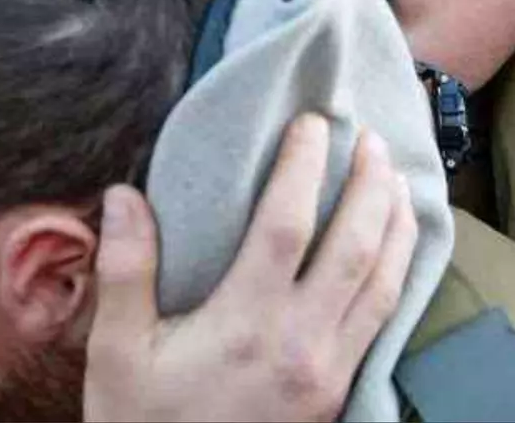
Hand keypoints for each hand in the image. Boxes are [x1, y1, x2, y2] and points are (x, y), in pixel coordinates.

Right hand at [85, 114, 416, 422]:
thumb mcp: (115, 354)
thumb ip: (124, 272)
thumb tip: (124, 195)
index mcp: (245, 324)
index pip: (287, 224)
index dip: (303, 166)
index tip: (311, 122)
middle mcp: (300, 344)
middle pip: (356, 247)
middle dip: (370, 185)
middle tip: (371, 137)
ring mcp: (329, 371)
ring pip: (385, 284)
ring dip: (397, 226)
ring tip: (398, 180)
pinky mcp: (339, 392)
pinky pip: (385, 321)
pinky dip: (399, 274)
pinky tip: (397, 252)